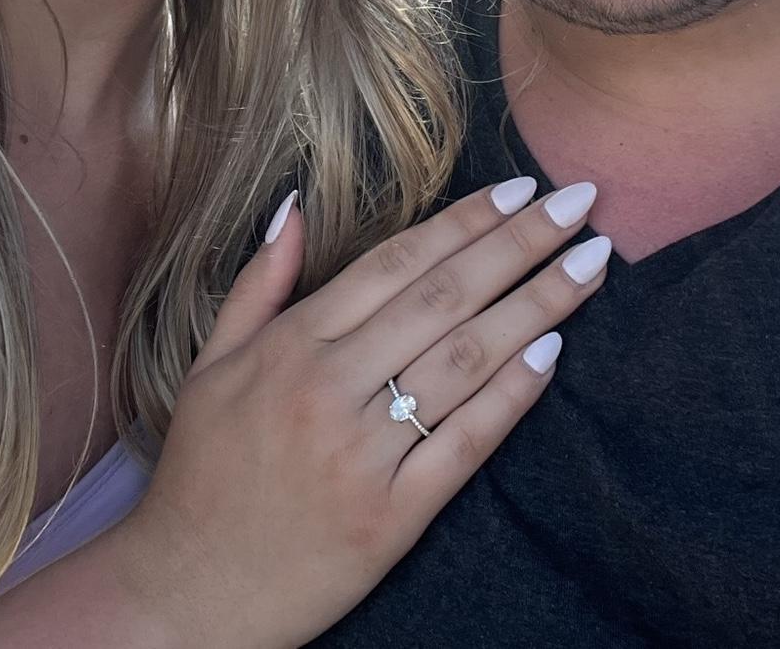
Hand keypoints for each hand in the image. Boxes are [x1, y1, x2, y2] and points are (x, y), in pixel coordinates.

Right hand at [111, 179, 608, 647]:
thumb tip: (294, 204)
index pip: (396, 262)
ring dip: (536, 305)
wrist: (188, 591)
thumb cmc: (203, 471)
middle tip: (581, 204)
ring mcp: (363, 453)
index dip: (463, 220)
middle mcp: (328, 388)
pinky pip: (464, 444)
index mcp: (289, 344)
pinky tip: (554, 352)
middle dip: (519, 244)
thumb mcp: (209, 364)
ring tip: (592, 264)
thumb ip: (258, 283)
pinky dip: (511, 396)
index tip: (520, 188)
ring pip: (464, 361)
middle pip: (443, 298)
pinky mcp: (392, 518)